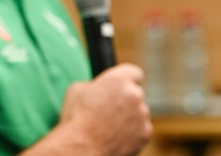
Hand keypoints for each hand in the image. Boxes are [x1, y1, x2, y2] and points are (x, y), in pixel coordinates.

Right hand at [21, 63, 151, 155]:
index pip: (134, 72)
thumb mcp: (77, 90)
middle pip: (136, 93)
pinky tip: (114, 136)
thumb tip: (98, 88)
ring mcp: (142, 115)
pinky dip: (131, 132)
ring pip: (139, 112)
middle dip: (125, 100)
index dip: (126, 78)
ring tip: (108, 126)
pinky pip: (140, 129)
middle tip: (108, 109)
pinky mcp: (145, 134)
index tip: (121, 85)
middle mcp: (135, 95)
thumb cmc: (76, 119)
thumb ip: (94, 85)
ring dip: (128, 117)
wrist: (82, 149)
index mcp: (118, 79)